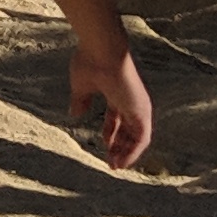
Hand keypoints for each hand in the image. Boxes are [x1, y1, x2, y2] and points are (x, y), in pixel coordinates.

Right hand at [73, 39, 153, 168]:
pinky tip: (123, 161)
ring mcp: (138, 106)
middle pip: (128, 130)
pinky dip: (133, 152)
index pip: (117, 119)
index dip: (110, 134)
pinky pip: (142, 138)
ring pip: (137, 137)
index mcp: (117, 93)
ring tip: (115, 166)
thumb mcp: (81, 87)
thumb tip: (74, 115)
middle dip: (119, 147)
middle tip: (111, 162)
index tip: (104, 147)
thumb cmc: (90, 62)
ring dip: (127, 153)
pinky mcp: (142, 111)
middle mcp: (130, 101)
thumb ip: (80, 102)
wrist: (102, 50)